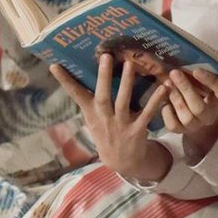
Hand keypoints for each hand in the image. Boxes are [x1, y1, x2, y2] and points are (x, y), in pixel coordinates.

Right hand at [50, 54, 171, 182]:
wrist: (122, 162)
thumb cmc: (107, 133)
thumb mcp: (93, 119)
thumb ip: (89, 100)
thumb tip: (81, 76)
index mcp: (91, 113)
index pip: (76, 94)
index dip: (65, 81)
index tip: (54, 65)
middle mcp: (104, 118)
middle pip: (102, 95)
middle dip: (103, 76)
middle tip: (106, 56)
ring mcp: (121, 125)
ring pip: (123, 101)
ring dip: (127, 83)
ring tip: (131, 64)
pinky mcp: (137, 130)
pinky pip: (147, 113)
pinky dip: (155, 100)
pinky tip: (163, 87)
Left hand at [161, 68, 217, 161]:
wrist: (197, 114)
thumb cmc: (201, 91)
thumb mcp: (205, 82)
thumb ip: (198, 74)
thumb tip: (182, 55)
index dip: (210, 81)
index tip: (197, 70)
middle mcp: (211, 115)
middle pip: (199, 107)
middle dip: (185, 88)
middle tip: (174, 73)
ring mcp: (197, 125)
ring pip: (187, 117)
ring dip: (175, 99)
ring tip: (167, 83)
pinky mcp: (182, 131)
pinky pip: (173, 125)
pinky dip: (167, 112)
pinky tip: (164, 100)